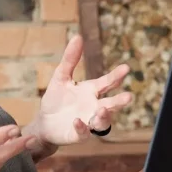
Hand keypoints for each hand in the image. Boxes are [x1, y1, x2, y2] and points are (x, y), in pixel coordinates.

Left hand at [23, 35, 132, 155]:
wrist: (43, 123)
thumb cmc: (55, 100)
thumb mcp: (61, 77)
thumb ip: (70, 59)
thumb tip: (78, 36)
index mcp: (91, 91)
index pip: (107, 83)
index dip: (116, 76)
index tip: (126, 68)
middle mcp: (94, 107)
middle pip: (111, 104)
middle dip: (119, 101)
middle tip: (128, 97)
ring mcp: (88, 121)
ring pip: (102, 121)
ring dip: (104, 116)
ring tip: (103, 109)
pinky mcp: (78, 134)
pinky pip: (84, 133)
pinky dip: (82, 127)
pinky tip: (77, 121)